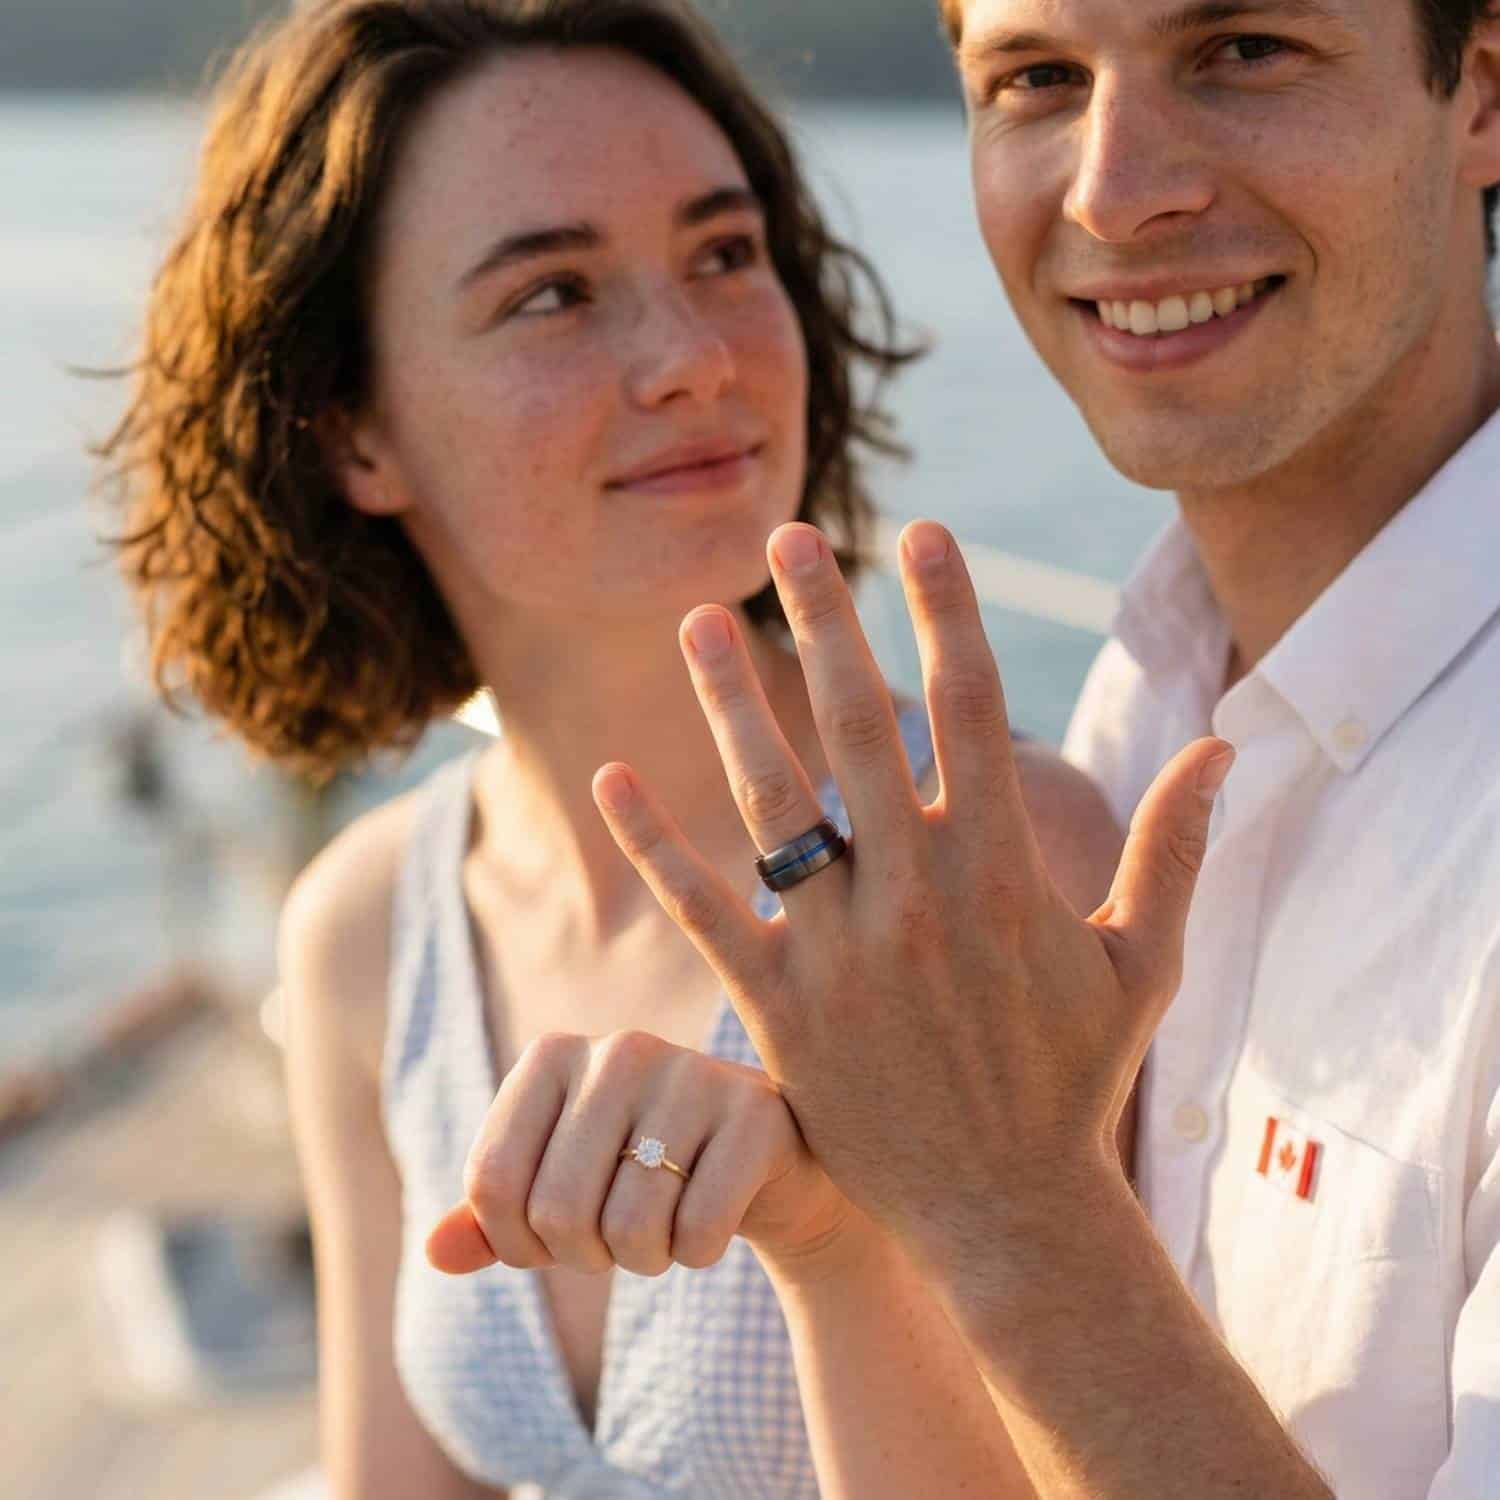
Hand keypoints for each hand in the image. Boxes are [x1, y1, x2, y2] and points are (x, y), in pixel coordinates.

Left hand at [425, 1030, 866, 1283]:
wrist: (762, 1161)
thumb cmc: (639, 1173)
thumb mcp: (558, 1189)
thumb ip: (492, 1218)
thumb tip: (435, 1252)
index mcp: (553, 1054)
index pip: (490, 1182)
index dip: (515, 1244)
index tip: (550, 1242)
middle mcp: (619, 1049)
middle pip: (557, 1212)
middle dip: (585, 1256)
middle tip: (617, 1241)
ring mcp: (691, 1073)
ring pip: (629, 1229)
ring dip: (646, 1259)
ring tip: (664, 1227)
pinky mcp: (753, 1112)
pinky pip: (698, 1230)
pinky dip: (698, 1253)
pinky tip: (712, 1222)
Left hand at [589, 520, 1231, 1275]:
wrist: (1005, 1211)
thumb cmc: (1076, 1079)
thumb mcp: (1148, 962)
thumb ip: (1174, 847)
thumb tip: (1223, 745)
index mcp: (1003, 871)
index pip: (969, 706)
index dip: (945, 610)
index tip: (921, 534)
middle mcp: (913, 894)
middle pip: (856, 726)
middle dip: (822, 621)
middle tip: (787, 536)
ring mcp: (837, 950)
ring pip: (771, 799)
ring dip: (728, 703)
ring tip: (695, 621)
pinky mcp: (776, 1007)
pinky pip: (703, 909)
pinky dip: (654, 843)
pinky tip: (611, 777)